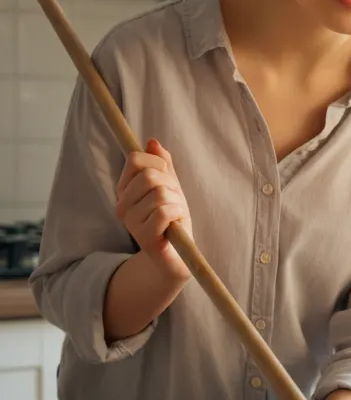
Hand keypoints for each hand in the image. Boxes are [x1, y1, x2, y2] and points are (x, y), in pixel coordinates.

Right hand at [114, 137, 191, 282]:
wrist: (177, 257)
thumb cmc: (173, 221)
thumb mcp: (171, 188)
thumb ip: (163, 166)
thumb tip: (152, 142)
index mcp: (125, 190)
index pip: (135, 160)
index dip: (158, 163)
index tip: (168, 179)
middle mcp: (122, 205)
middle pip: (149, 176)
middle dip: (171, 185)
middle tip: (175, 202)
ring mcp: (130, 222)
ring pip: (160, 194)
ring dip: (177, 203)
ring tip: (175, 217)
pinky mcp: (143, 237)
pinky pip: (165, 212)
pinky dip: (178, 214)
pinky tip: (176, 225)